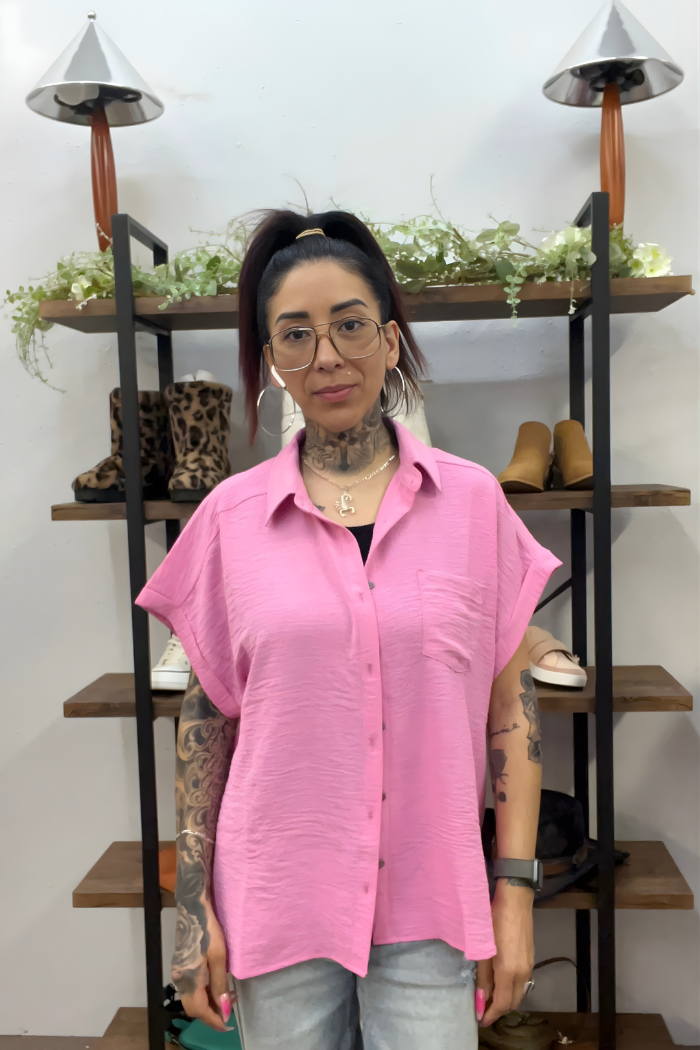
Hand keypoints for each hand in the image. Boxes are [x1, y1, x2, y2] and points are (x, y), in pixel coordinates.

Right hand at [173, 903, 233, 1030]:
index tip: (227, 1025)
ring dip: (207, 1003)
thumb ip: (220, 984)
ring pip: (192, 999)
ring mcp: (179, 973)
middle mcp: (180, 980)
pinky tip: (215, 986)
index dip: (214, 1020)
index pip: (200, 1010)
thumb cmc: (208, 931)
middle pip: (194, 1008)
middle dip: (211, 1014)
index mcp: (189, 980)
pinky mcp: (181, 966)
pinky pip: (191, 988)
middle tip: (229, 1009)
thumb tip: (223, 1009)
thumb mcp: (219, 957)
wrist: (192, 909)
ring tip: (225, 997)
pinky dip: (203, 993)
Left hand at [477, 881, 534, 1026]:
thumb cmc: (493, 921)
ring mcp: (528, 966)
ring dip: (506, 1000)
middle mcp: (522, 973)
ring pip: (519, 994)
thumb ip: (483, 977)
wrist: (515, 900)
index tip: (480, 1020)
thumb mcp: (483, 949)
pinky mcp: (530, 959)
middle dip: (499, 1010)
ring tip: (490, 998)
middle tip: (483, 1010)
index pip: (502, 1004)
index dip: (491, 1015)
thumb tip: (481, 1001)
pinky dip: (512, 989)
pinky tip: (501, 983)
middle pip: (513, 1002)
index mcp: (509, 972)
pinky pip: (522, 983)